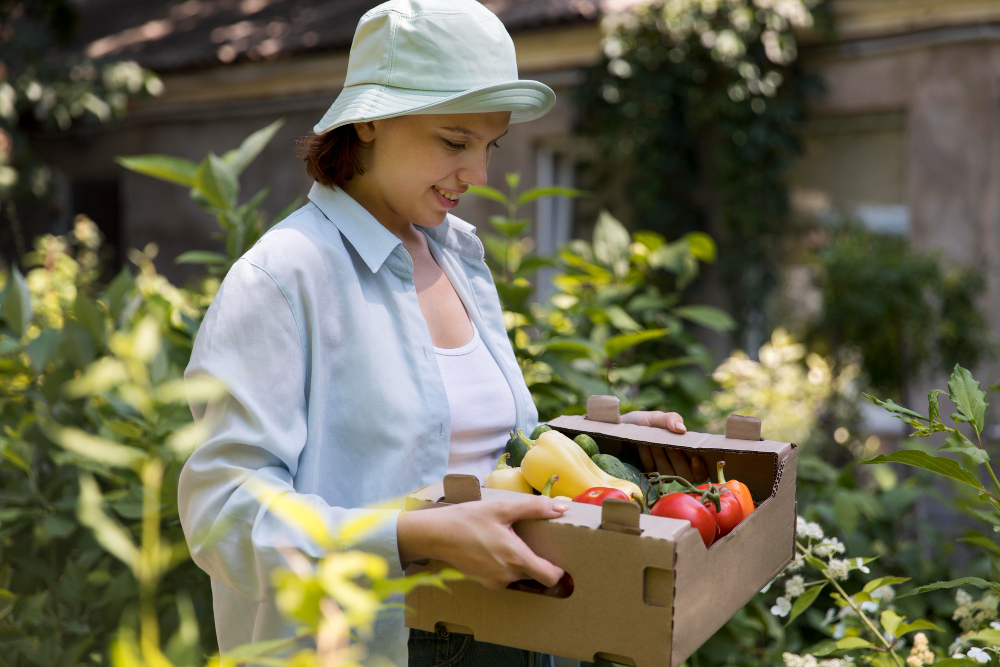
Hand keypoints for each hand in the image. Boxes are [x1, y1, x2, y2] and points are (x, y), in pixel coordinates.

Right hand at [397, 495, 567, 589]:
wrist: (437, 535)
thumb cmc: (468, 519)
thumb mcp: (502, 508)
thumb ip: (534, 508)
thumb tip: (562, 508)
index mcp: (516, 559)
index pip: (550, 577)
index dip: (558, 570)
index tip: (559, 557)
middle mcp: (508, 576)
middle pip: (535, 576)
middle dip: (538, 562)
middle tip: (535, 543)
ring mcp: (495, 582)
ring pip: (520, 577)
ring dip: (521, 564)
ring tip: (513, 543)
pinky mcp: (484, 583)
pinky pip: (505, 578)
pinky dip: (506, 567)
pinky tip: (497, 549)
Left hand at [620, 410, 707, 480]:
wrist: (619, 428)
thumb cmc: (642, 423)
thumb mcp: (656, 417)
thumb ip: (670, 419)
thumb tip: (682, 429)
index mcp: (685, 454)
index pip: (700, 473)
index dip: (701, 470)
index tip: (694, 458)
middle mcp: (675, 466)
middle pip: (685, 475)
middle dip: (676, 457)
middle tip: (666, 442)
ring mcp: (660, 472)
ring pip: (668, 473)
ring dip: (659, 454)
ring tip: (651, 440)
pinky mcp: (646, 475)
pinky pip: (651, 470)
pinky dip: (647, 456)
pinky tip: (642, 444)